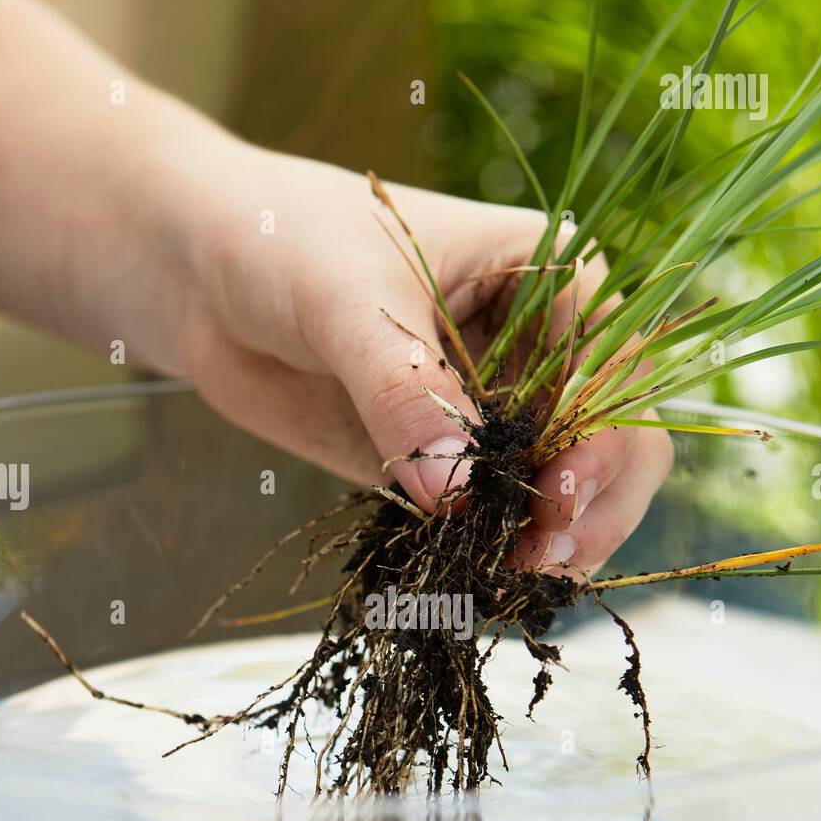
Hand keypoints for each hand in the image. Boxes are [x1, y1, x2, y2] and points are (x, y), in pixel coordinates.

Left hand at [171, 146, 670, 576]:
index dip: (607, 437)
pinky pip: (492, 520)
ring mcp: (498, 415)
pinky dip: (494, 553)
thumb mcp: (346, 299)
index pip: (615, 368)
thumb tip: (456, 491)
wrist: (204, 277)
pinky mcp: (447, 466)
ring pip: (564, 494)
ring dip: (553, 543)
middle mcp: (542, 352)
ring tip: (512, 575)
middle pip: (616, 443)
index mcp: (552, 278)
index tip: (561, 492)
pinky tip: (477, 579)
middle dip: (594, 503)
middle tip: (543, 553)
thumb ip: (402, 390)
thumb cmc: (284, 241)